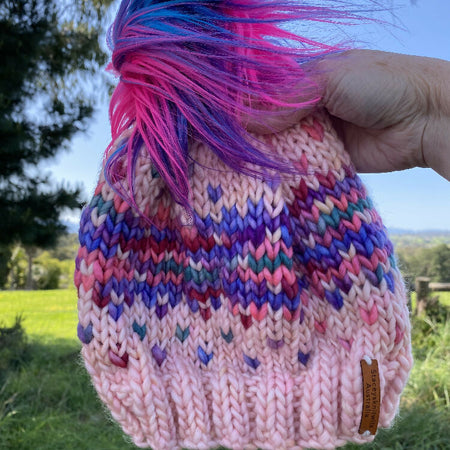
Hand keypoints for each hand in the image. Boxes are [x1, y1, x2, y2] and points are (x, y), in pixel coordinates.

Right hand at [247, 50, 449, 180]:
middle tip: (227, 145)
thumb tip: (245, 120)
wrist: (424, 119)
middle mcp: (308, 103)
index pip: (266, 89)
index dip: (245, 102)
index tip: (223, 118)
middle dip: (252, 131)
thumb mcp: (329, 80)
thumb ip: (286, 99)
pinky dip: (285, 168)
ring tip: (238, 162)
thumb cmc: (381, 84)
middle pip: (270, 118)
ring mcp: (317, 131)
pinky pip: (299, 163)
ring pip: (281, 142)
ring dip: (266, 151)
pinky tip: (264, 174)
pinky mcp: (326, 157)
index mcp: (307, 76)